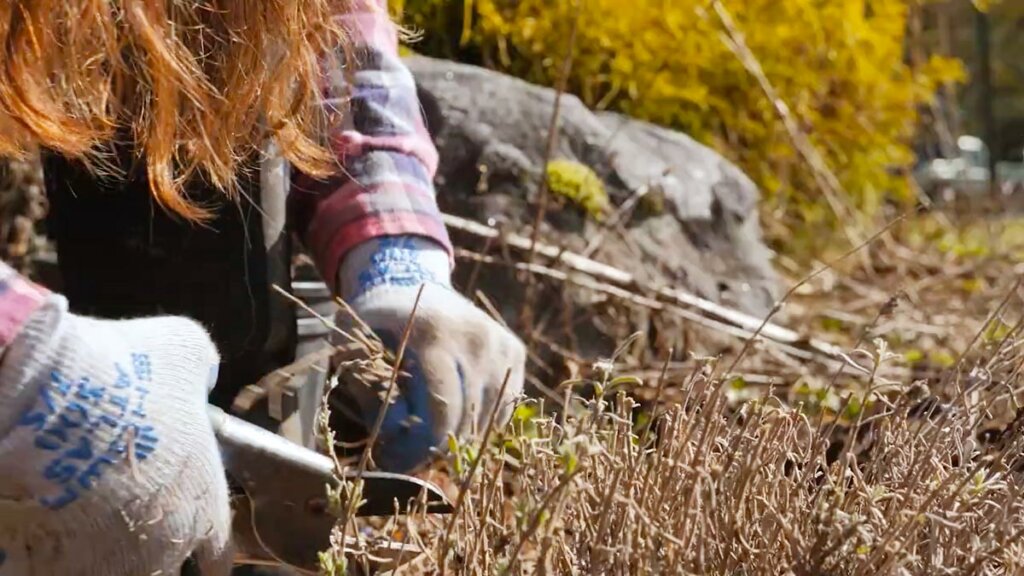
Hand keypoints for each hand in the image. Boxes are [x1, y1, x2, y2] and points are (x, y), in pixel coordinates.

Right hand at [0, 295, 231, 574]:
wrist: (54, 396)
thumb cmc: (128, 370)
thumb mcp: (186, 350)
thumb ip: (202, 372)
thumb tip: (201, 375)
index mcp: (206, 505)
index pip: (219, 558)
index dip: (207, 553)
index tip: (196, 550)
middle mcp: (167, 544)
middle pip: (168, 572)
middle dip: (153, 557)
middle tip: (130, 531)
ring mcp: (113, 560)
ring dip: (107, 560)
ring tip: (89, 534)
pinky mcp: (60, 565)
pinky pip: (61, 573)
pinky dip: (57, 560)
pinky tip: (50, 538)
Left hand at [335, 236, 525, 472]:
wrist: (406, 280)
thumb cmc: (377, 322)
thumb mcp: (360, 351)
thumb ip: (374, 394)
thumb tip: (398, 437)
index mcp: (435, 335)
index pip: (444, 404)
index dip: (431, 441)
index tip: (415, 459)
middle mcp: (475, 336)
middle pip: (471, 413)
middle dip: (448, 444)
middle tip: (425, 457)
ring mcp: (498, 341)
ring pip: (495, 412)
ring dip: (470, 435)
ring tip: (443, 440)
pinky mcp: (513, 347)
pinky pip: (508, 400)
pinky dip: (488, 418)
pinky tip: (464, 418)